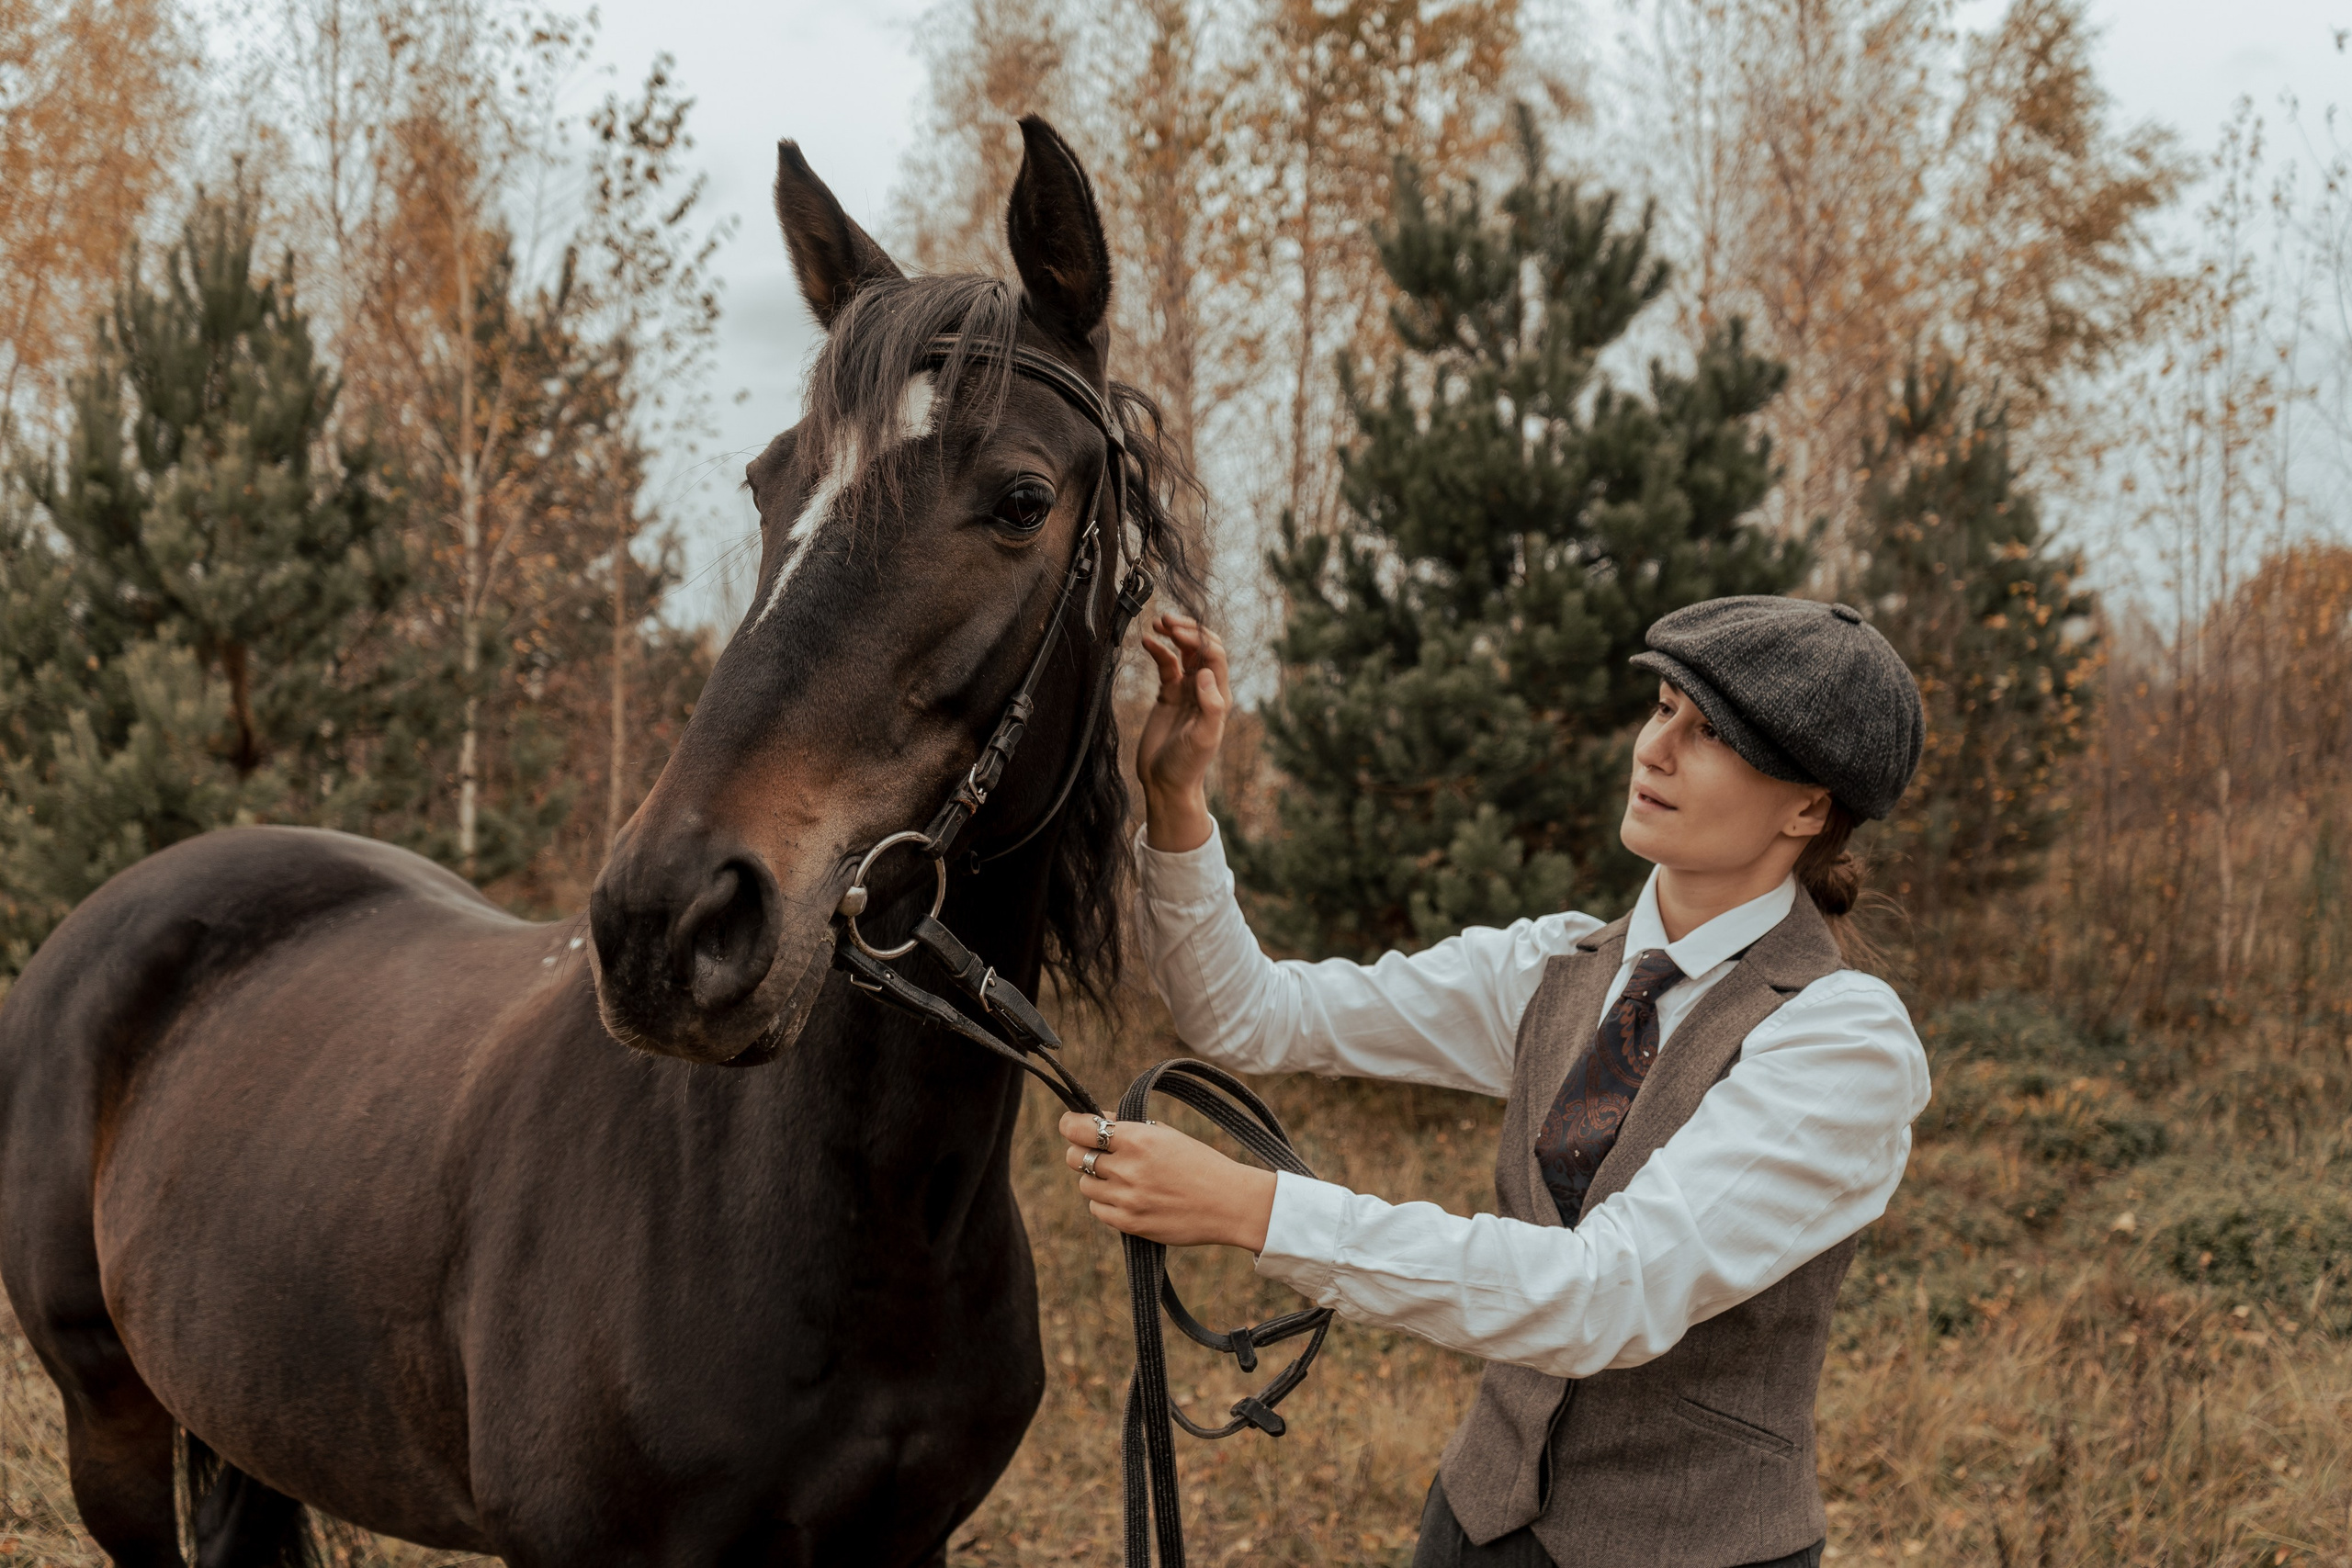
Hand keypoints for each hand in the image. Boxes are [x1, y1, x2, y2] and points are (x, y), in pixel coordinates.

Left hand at [1058, 1112, 1275, 1251]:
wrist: (1228, 1202)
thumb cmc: (1199, 1162)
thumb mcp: (1166, 1133)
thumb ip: (1129, 1128)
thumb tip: (1095, 1121)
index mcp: (1138, 1138)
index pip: (1079, 1129)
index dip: (1070, 1125)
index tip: (1071, 1124)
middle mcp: (1128, 1168)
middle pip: (1074, 1157)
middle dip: (1081, 1152)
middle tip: (1097, 1153)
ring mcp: (1127, 1198)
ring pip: (1084, 1185)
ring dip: (1096, 1179)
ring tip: (1121, 1177)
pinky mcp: (1130, 1223)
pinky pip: (1097, 1210)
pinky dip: (1106, 1202)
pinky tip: (1127, 1197)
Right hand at [1136, 614, 1228, 852]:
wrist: (1165, 783)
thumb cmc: (1187, 764)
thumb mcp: (1203, 738)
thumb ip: (1210, 706)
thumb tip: (1207, 673)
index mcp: (1218, 696)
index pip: (1215, 655)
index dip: (1198, 637)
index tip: (1176, 631)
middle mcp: (1205, 689)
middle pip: (1202, 647)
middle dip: (1187, 629)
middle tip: (1166, 620)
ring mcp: (1186, 690)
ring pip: (1184, 651)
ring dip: (1173, 635)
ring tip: (1157, 623)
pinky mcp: (1168, 694)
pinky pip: (1166, 664)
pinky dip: (1158, 650)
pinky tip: (1146, 641)